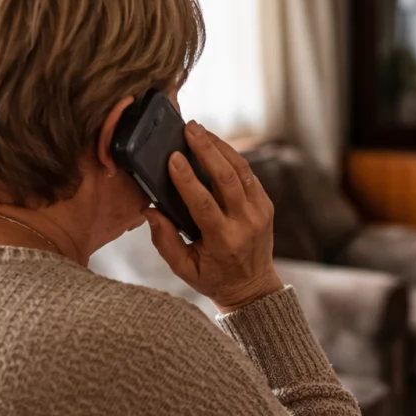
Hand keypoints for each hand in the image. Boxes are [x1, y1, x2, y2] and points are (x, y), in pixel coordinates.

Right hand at [144, 121, 282, 312]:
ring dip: (219, 146)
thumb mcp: (183, 268)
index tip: (173, 157)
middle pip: (226, 178)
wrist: (252, 287)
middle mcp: (245, 224)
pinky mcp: (265, 204)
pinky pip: (248, 174)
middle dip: (206, 149)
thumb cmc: (213, 278)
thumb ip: (164, 241)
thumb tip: (150, 210)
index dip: (187, 179)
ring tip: (199, 130)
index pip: (204, 204)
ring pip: (240, 170)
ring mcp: (260, 212)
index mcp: (223, 241)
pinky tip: (214, 145)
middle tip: (189, 128)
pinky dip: (231, 156)